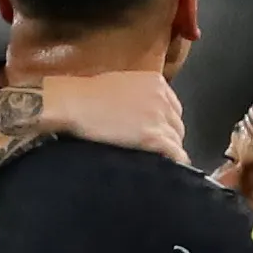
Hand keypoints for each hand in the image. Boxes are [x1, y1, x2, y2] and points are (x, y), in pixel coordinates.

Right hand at [37, 72, 186, 163]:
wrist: (75, 104)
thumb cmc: (87, 94)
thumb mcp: (122, 84)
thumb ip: (139, 95)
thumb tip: (141, 113)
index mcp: (157, 82)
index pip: (174, 107)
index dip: (165, 123)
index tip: (157, 133)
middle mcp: (162, 98)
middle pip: (177, 124)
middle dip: (168, 137)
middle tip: (155, 151)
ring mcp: (159, 117)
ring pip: (176, 140)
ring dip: (168, 151)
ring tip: (158, 162)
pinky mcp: (153, 137)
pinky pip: (175, 153)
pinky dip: (174, 161)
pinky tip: (168, 169)